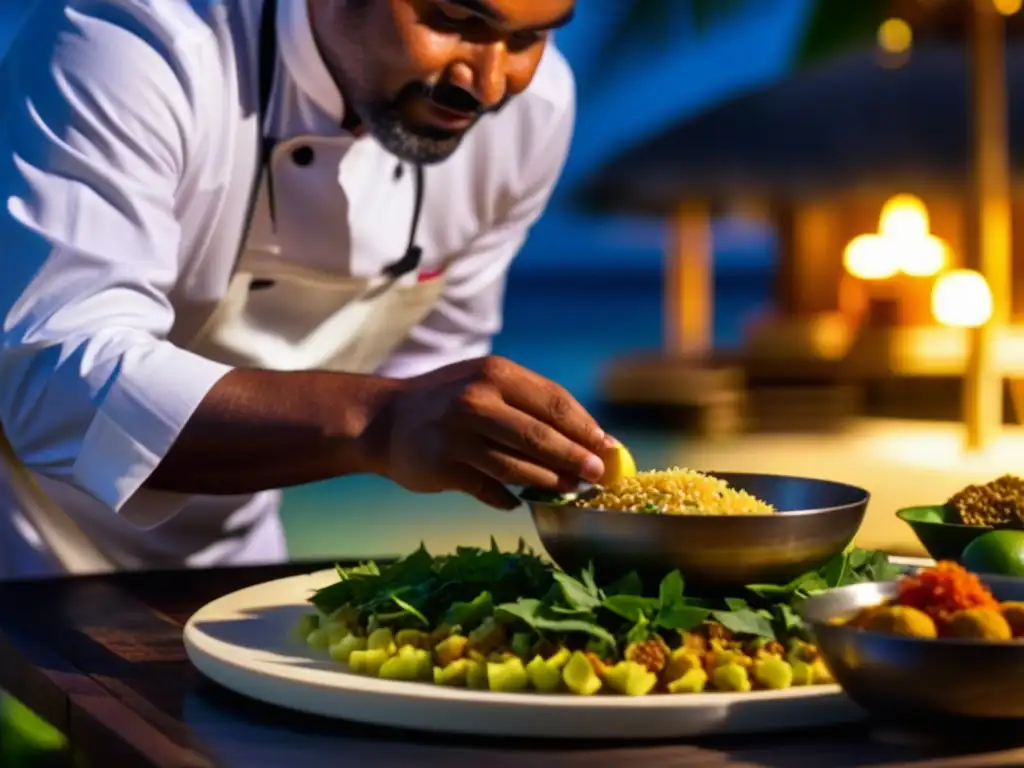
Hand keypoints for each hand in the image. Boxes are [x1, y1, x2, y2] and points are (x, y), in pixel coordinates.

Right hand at [373, 356, 613, 509]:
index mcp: (495, 373)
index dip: (586, 428)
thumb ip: (530, 405)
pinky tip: (519, 502)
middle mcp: (476, 399)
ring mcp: (456, 434)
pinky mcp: (442, 465)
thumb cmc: (448, 402)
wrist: (384, 419)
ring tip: (571, 489)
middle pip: (540, 435)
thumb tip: (590, 438)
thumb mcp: (486, 384)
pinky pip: (488, 488)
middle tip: (598, 475)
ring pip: (517, 466)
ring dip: (550, 482)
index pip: (554, 402)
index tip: (609, 448)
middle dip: (576, 458)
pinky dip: (507, 498)